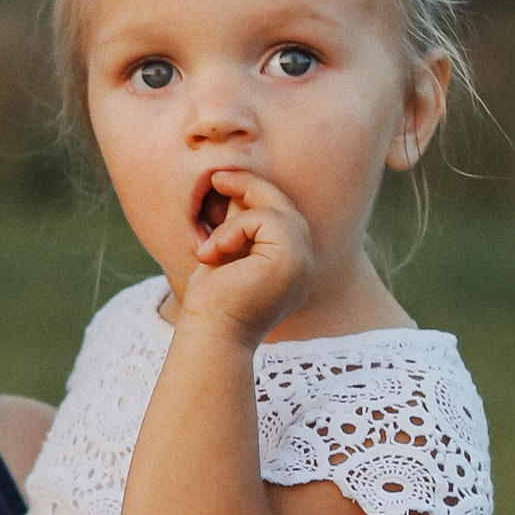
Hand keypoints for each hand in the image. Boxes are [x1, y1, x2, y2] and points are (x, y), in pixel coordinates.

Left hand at [180, 165, 315, 342]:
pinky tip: (215, 254)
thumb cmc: (212, 302)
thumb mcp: (228, 251)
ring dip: (233, 222)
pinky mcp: (292, 259)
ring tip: (209, 250)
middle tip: (216, 178)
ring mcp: (303, 261)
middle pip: (283, 205)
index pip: (281, 214)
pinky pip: (266, 219)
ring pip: (275, 209)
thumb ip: (240, 223)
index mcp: (292, 263)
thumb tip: (235, 184)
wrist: (211, 336)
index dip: (253, 192)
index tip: (220, 182)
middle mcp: (305, 262)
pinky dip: (234, 230)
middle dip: (248, 186)